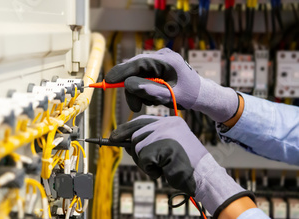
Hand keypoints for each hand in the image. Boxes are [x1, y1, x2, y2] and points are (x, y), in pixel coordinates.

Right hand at [105, 48, 238, 122]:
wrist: (200, 94)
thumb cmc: (188, 95)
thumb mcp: (169, 96)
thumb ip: (149, 90)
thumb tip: (128, 85)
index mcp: (167, 60)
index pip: (138, 63)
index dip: (121, 72)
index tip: (108, 80)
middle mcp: (161, 56)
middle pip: (135, 69)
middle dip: (131, 88)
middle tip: (135, 107)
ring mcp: (159, 60)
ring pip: (137, 74)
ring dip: (138, 90)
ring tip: (150, 103)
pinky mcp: (157, 66)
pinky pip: (142, 75)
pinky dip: (142, 87)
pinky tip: (152, 96)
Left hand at [109, 115, 253, 216]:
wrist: (204, 175)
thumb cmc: (185, 164)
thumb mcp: (168, 146)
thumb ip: (150, 140)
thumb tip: (123, 142)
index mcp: (171, 121)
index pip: (142, 121)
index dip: (126, 129)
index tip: (114, 136)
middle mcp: (167, 123)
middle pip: (136, 135)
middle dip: (135, 151)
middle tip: (146, 162)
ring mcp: (164, 133)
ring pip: (137, 147)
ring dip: (145, 163)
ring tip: (162, 166)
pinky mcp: (162, 146)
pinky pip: (143, 159)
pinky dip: (150, 169)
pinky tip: (163, 170)